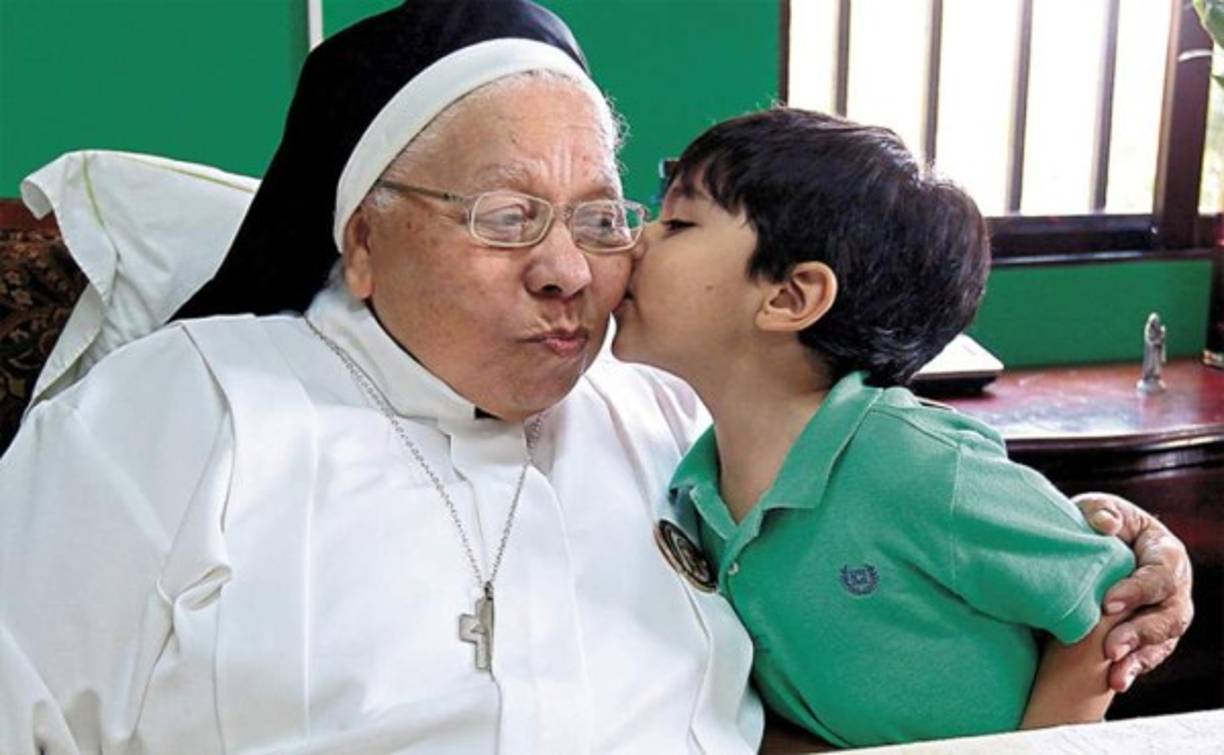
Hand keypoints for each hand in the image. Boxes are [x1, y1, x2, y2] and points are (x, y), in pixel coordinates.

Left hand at [1074, 492, 1193, 691]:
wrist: (1094, 545)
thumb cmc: (1099, 523)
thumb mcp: (1098, 508)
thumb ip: (1101, 511)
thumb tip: (1105, 524)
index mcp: (1166, 552)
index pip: (1159, 575)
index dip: (1137, 591)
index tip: (1107, 604)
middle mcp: (1175, 587)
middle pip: (1169, 615)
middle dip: (1140, 633)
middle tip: (1110, 648)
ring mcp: (1167, 613)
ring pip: (1163, 641)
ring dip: (1138, 658)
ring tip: (1115, 675)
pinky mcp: (1153, 634)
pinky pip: (1150, 655)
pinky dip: (1134, 669)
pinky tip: (1116, 681)